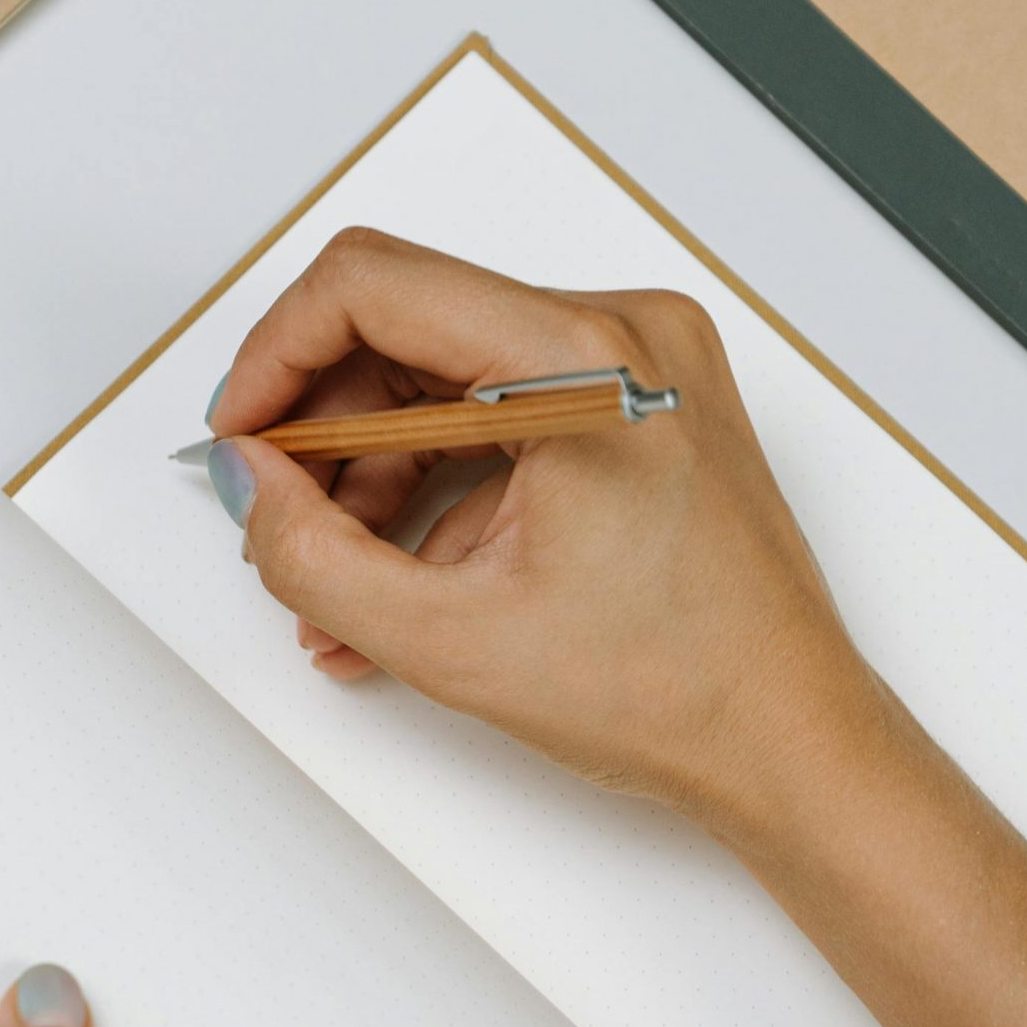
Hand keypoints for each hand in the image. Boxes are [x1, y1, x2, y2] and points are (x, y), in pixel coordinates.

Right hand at [207, 228, 884, 839]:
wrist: (788, 742)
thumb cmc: (677, 691)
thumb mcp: (451, 639)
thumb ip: (312, 555)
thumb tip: (247, 486)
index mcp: (585, 357)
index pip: (373, 284)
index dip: (275, 356)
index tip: (238, 439)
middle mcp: (623, 333)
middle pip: (408, 327)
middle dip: (322, 427)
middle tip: (277, 519)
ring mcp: (640, 366)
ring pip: (447, 378)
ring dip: (372, 472)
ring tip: (337, 580)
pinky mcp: (642, 408)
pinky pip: (501, 417)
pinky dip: (438, 488)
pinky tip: (401, 579)